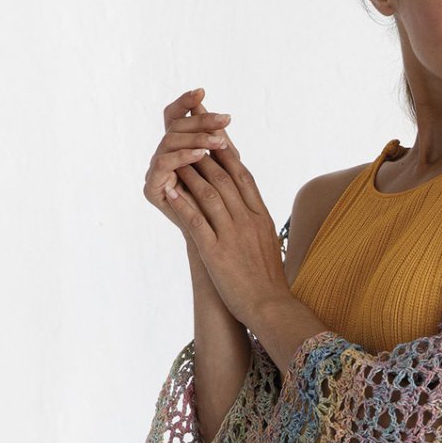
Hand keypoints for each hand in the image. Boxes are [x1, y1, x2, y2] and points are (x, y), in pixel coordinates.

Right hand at [142, 87, 230, 241]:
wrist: (219, 242)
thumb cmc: (225, 206)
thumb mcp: (227, 170)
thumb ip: (222, 145)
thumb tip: (223, 116)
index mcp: (178, 148)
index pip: (175, 117)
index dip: (185, 103)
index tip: (202, 91)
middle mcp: (164, 156)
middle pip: (174, 127)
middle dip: (200, 120)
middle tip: (225, 119)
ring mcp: (156, 171)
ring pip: (169, 142)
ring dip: (196, 138)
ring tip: (219, 140)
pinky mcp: (152, 188)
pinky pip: (163, 165)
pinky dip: (183, 157)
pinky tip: (202, 155)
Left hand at [163, 111, 291, 329]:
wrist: (270, 307)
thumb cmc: (268, 280)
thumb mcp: (268, 243)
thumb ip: (258, 222)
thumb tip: (248, 206)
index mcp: (261, 216)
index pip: (243, 176)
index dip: (228, 153)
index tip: (215, 136)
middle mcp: (248, 220)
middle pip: (225, 178)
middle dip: (205, 153)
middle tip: (189, 135)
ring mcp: (232, 235)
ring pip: (210, 193)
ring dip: (191, 172)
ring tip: (175, 157)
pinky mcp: (216, 252)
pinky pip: (196, 220)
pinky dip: (183, 202)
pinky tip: (170, 189)